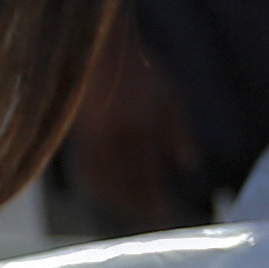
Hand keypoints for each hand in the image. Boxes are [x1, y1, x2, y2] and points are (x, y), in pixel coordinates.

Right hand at [66, 26, 195, 228]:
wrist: (102, 47)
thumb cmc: (142, 71)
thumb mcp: (170, 96)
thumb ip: (178, 133)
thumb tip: (190, 168)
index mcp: (139, 128)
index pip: (148, 176)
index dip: (156, 200)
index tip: (167, 216)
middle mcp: (113, 137)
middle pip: (125, 185)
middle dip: (140, 206)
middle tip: (155, 220)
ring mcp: (92, 137)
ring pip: (102, 182)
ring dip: (118, 201)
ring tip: (134, 211)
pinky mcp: (78, 135)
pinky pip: (86, 170)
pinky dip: (97, 187)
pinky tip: (108, 194)